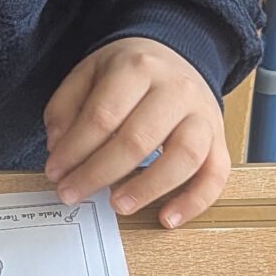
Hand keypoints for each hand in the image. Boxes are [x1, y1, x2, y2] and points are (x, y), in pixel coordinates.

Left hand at [43, 37, 230, 227]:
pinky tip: (166, 219)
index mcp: (137, 69)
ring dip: (147, 188)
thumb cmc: (128, 73)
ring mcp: (204, 115)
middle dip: (99, 173)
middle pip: (138, 138)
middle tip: (72, 194)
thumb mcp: (88, 73)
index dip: (74, 149)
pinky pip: (216, 175)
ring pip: (183, 156)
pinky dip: (194, 201)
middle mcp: (177, 89)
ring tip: (117, 206)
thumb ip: (66, 107)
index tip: (55, 172)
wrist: (176, 57)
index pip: (103, 115)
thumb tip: (59, 148)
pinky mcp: (220, 140)